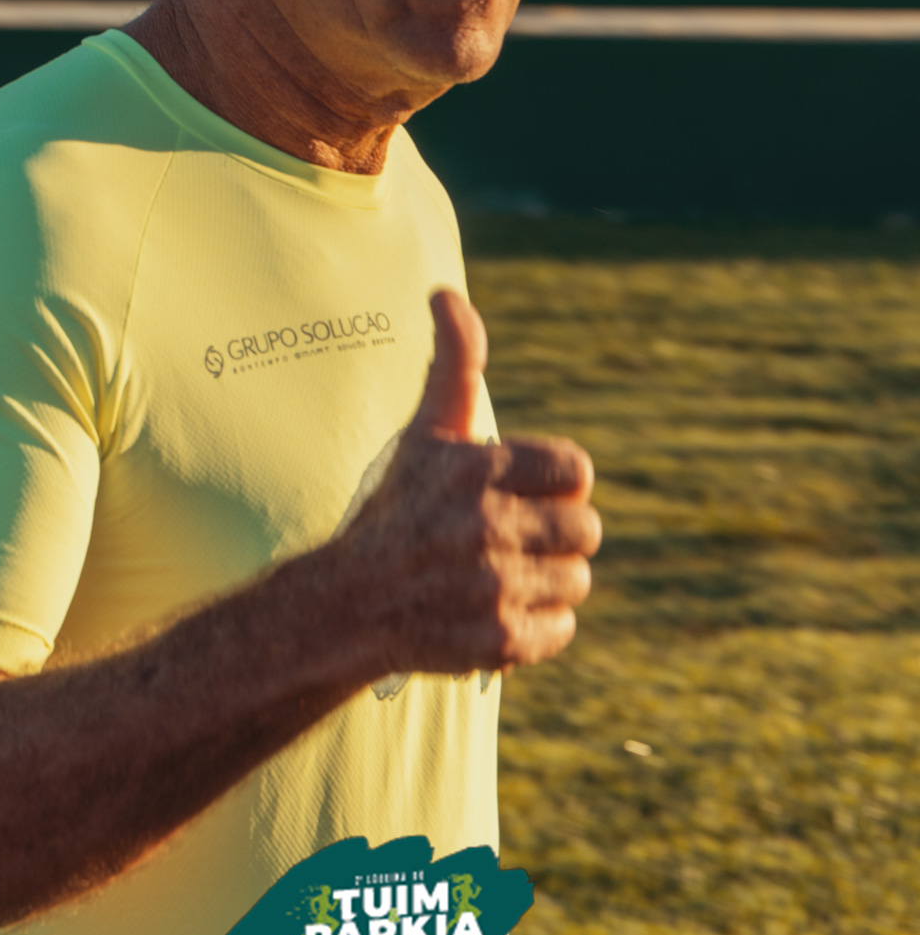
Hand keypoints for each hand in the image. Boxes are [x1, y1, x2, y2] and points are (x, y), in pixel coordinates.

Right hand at [336, 289, 599, 677]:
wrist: (348, 603)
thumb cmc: (397, 508)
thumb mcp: (426, 431)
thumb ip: (453, 363)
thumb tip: (445, 293)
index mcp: (477, 470)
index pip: (576, 470)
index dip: (557, 484)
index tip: (524, 493)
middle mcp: (486, 526)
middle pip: (586, 528)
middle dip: (557, 534)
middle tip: (514, 538)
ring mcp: (492, 586)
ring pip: (577, 580)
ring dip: (548, 582)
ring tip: (502, 576)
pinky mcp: (497, 641)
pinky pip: (561, 630)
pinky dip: (538, 629)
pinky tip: (497, 612)